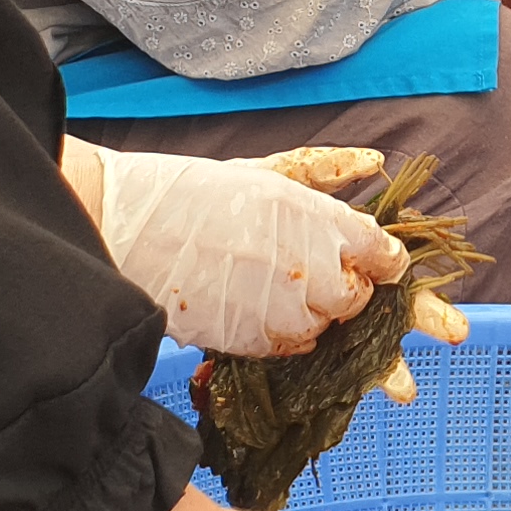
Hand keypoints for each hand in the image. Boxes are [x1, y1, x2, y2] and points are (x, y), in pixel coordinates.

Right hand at [89, 144, 408, 355]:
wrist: (128, 231)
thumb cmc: (192, 194)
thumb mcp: (264, 172)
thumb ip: (326, 170)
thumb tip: (372, 161)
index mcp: (317, 218)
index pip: (382, 253)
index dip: (380, 260)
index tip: (371, 260)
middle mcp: (310, 265)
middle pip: (359, 298)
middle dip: (343, 290)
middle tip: (304, 271)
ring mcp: (284, 308)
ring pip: (327, 328)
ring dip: (311, 315)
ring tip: (264, 285)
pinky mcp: (256, 341)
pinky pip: (291, 349)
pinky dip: (281, 334)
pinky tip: (250, 306)